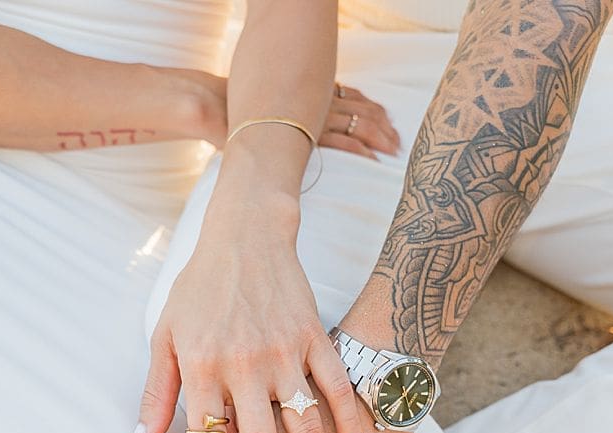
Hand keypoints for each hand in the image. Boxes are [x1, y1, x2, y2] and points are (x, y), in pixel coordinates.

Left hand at [132, 198, 364, 432]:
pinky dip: (348, 424)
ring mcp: (286, 354)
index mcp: (204, 368)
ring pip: (304, 428)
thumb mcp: (164, 336)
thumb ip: (155, 394)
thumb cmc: (198, 289)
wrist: (246, 235)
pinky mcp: (316, 339)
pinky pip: (337, 390)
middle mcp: (246, 366)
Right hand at [172, 73, 399, 156]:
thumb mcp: (265, 105)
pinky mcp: (302, 139)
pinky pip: (340, 143)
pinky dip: (360, 151)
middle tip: (397, 137)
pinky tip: (373, 160)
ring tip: (394, 149)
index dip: (369, 107)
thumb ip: (284, 112)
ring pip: (356, 124)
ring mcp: (310, 120)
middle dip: (381, 124)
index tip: (385, 117)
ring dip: (378, 137)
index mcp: (307, 93)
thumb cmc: (233, 111)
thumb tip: (288, 123)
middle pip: (359, 110)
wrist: (214, 108)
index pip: (348, 96)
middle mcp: (313, 103)